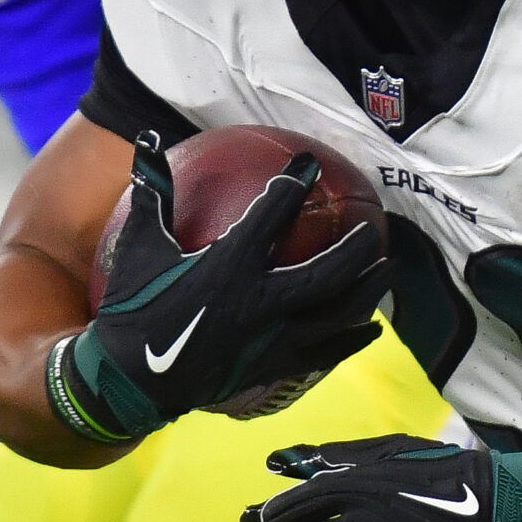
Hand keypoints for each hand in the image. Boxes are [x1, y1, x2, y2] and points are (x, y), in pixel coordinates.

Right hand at [52, 138, 386, 443]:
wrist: (131, 380)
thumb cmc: (134, 307)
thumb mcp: (141, 246)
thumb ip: (153, 193)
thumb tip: (148, 140)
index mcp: (230, 264)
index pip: (273, 211)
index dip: (296, 182)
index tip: (310, 164)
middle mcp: (261, 300)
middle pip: (328, 271)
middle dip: (358, 248)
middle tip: (374, 228)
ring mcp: (273, 337)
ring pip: (337, 313)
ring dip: (369, 291)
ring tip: (389, 271)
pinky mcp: (275, 365)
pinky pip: (326, 352)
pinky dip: (353, 339)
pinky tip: (371, 329)